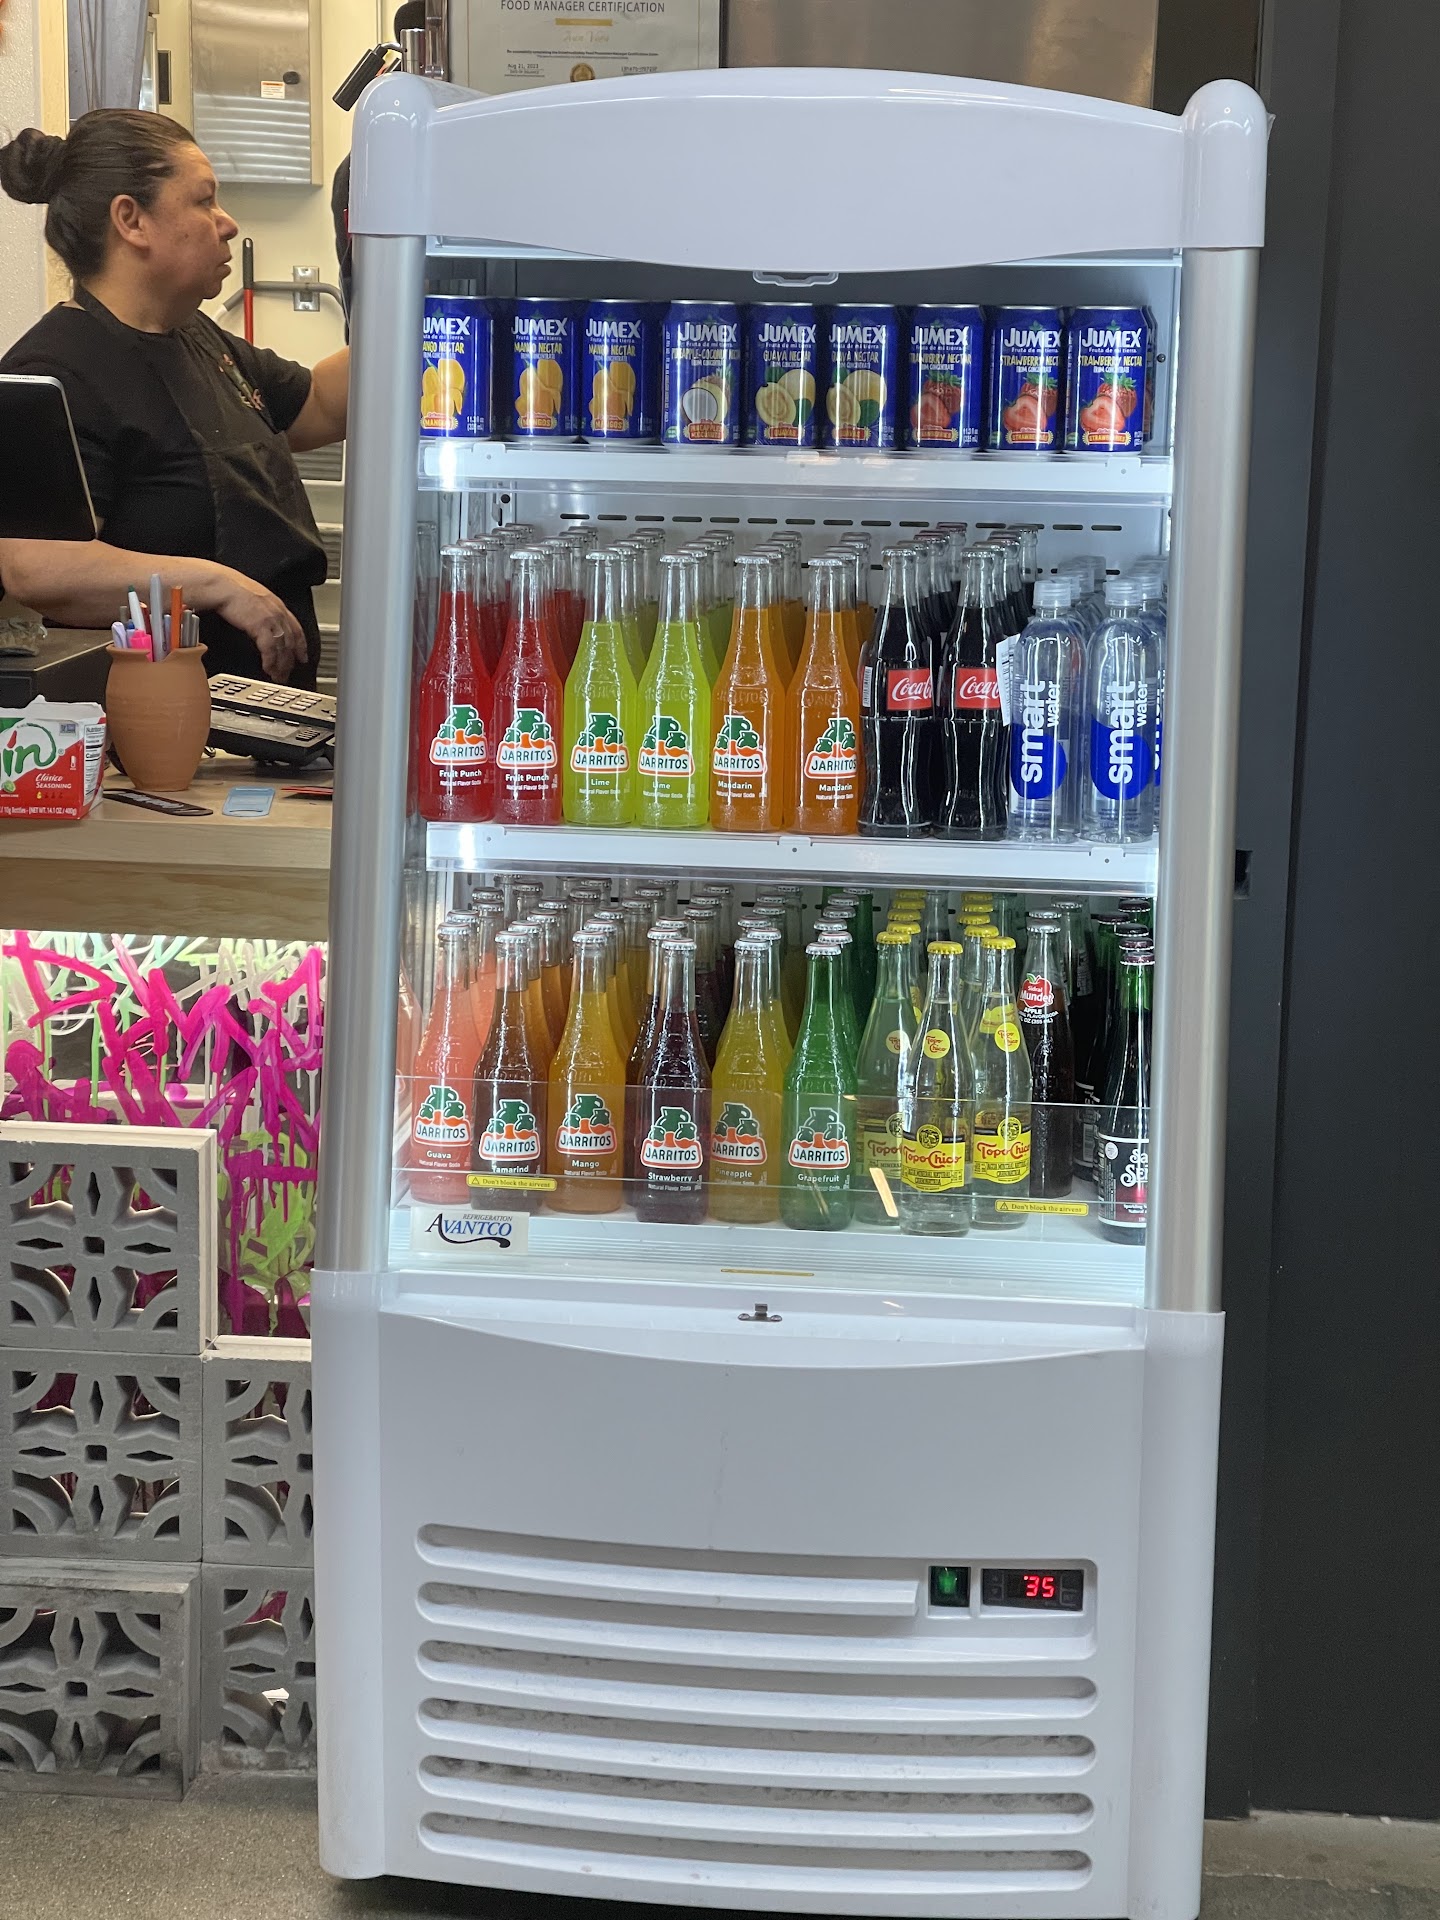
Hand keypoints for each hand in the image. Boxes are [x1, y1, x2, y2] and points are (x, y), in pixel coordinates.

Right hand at [203, 566, 305, 681]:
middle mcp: (278, 613)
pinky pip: (270, 649)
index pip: (296, 629)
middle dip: (290, 661)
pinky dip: (270, 661)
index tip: (302, 657)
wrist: (222, 586)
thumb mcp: (255, 599)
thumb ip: (263, 612)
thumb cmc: (232, 590)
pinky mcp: (261, 626)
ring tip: (277, 677)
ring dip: (280, 665)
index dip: (301, 646)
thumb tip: (261, 624)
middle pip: (290, 642)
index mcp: (278, 606)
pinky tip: (268, 669)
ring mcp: (272, 619)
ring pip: (282, 648)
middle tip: (287, 674)